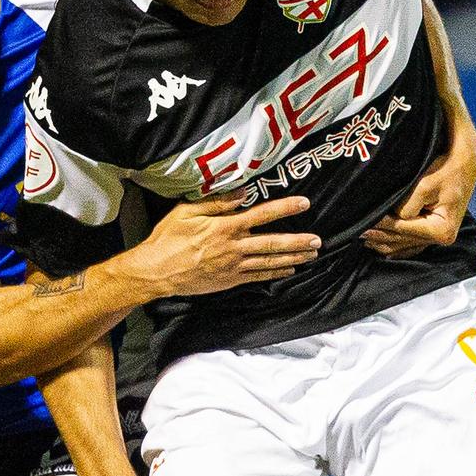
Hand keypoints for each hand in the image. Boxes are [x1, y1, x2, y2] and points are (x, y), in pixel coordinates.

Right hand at [140, 192, 321, 296]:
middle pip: (273, 243)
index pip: (262, 214)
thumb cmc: (168, 238)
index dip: (285, 208)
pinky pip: (258, 276)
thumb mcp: (186, 212)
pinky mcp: (230, 280)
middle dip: (298, 241)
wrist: (156, 272)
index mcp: (225, 227)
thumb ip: (217, 203)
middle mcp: (234, 247)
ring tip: (311, 255)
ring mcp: (234, 266)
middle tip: (318, 240)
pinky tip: (289, 270)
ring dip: (293, 257)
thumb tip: (243, 194)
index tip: (304, 203)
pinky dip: (276, 273)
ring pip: (270, 261)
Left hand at [362, 128, 475, 258]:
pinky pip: (409, 245)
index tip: (365, 220)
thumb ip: (406, 204)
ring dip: (383, 242)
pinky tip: (378, 244)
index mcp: (441, 229)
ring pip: (404, 245)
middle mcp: (441, 238)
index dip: (384, 224)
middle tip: (356, 231)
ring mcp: (437, 238)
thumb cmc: (446, 170)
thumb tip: (389, 216)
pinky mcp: (432, 232)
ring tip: (362, 237)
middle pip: (403, 240)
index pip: (405, 228)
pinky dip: (393, 245)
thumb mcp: (426, 184)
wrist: (464, 163)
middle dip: (379, 234)